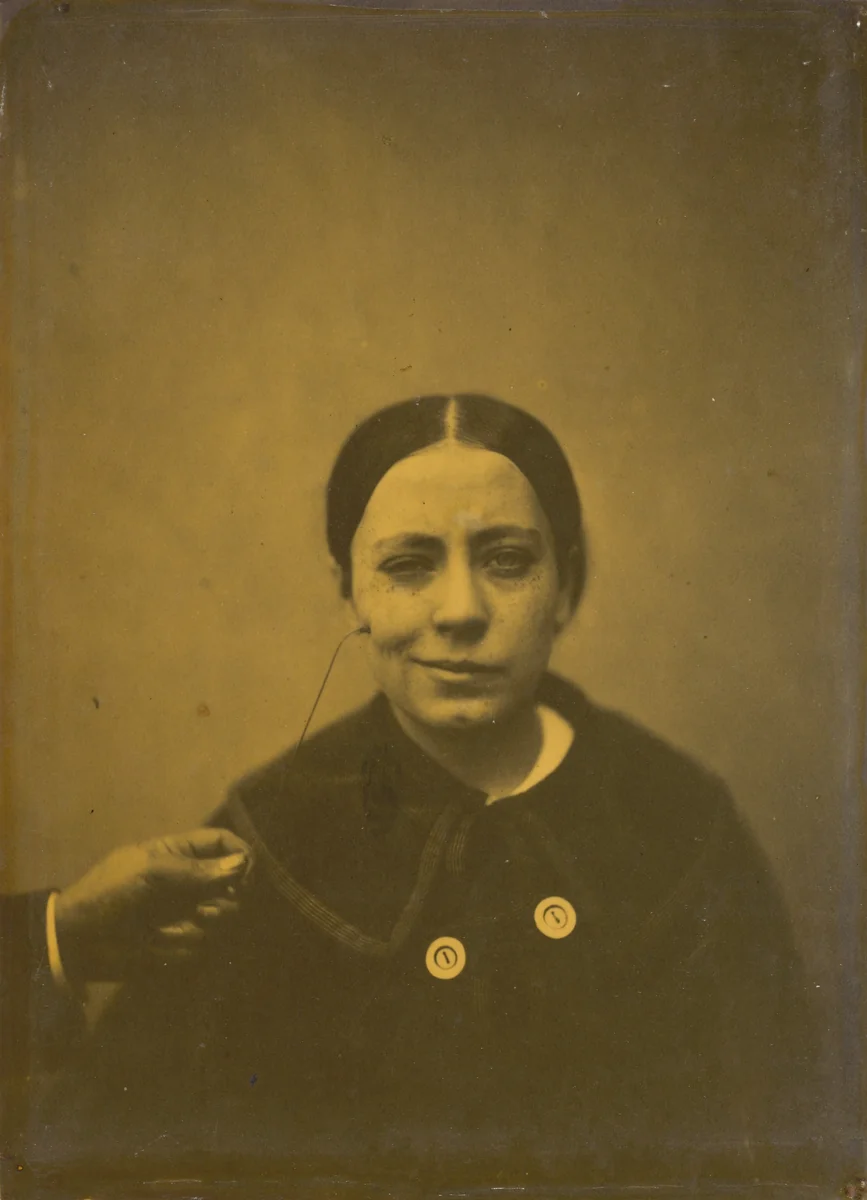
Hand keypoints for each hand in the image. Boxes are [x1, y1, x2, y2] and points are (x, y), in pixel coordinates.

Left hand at [53, 828, 251, 982]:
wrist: (79, 940)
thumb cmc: (109, 892)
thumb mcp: (151, 870)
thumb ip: (197, 869)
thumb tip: (242, 865)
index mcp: (181, 854)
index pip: (224, 843)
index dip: (241, 854)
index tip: (247, 873)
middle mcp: (191, 882)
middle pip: (234, 883)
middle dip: (227, 895)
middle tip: (206, 905)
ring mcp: (188, 913)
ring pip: (224, 916)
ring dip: (203, 920)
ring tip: (173, 924)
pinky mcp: (182, 944)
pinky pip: (203, 944)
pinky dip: (182, 942)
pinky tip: (158, 941)